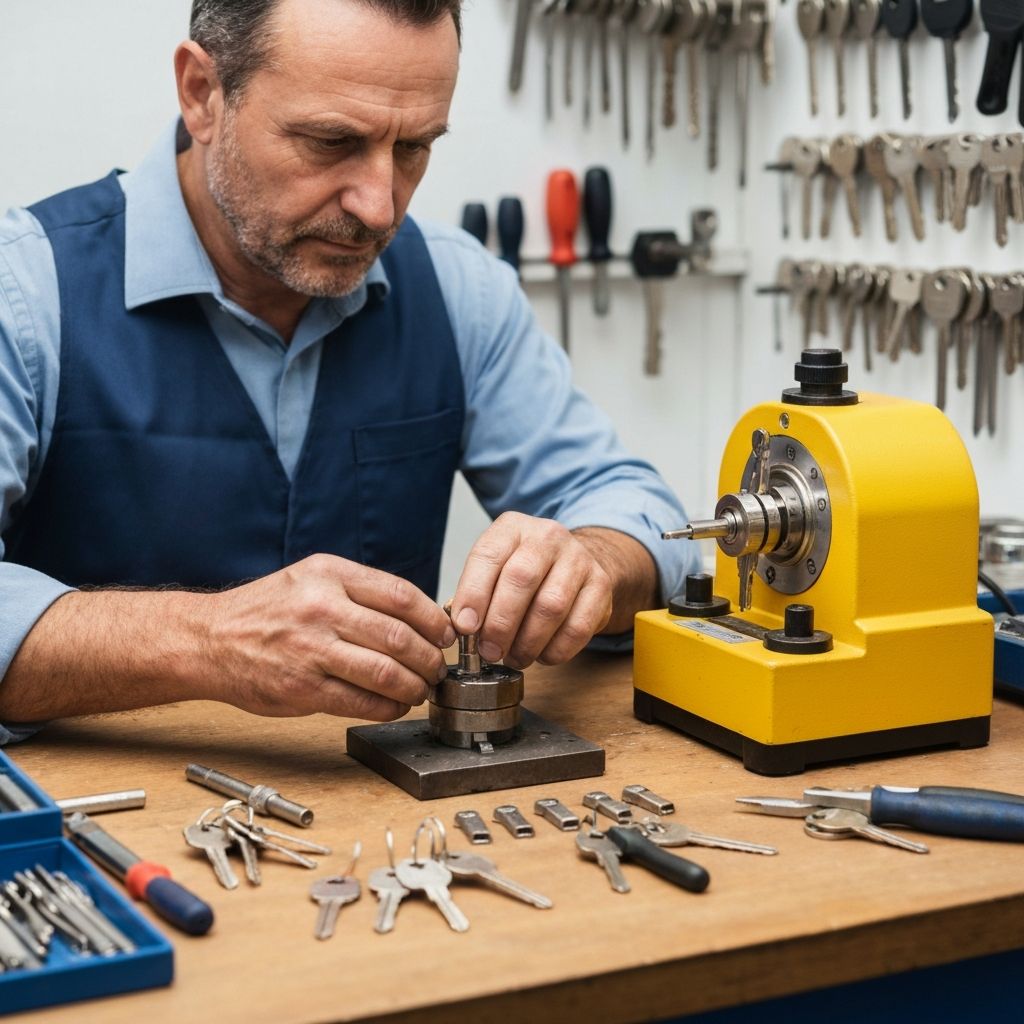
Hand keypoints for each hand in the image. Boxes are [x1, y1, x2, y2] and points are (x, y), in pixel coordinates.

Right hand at [205, 554, 454, 721]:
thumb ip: (361, 592)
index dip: (434, 619)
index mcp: (329, 574)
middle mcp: (321, 608)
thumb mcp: (312, 579)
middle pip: (399, 636)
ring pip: (386, 672)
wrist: (208, 639)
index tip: (446, 634)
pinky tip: (396, 705)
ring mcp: (311, 650)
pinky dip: (388, 707)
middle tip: (438, 668)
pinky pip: (361, 701)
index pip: (401, 596)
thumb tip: (420, 616)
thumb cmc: (265, 611)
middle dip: (430, 658)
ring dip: (415, 686)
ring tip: (422, 689)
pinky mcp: (302, 689)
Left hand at [450, 512, 612, 669]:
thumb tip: (463, 628)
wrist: (575, 565)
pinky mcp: (600, 585)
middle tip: (489, 651)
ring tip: (514, 657)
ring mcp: (578, 559)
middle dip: (500, 624)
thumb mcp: (495, 569)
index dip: (473, 594)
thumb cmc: (525, 572)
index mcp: (512, 527)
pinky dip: (556, 650)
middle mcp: (547, 536)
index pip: (488, 556)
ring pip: (550, 607)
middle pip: (520, 580)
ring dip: (527, 642)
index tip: (465, 627)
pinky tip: (542, 654)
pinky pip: (578, 627)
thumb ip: (475, 594)